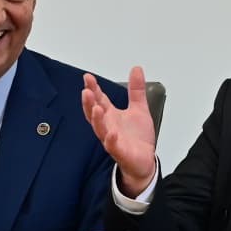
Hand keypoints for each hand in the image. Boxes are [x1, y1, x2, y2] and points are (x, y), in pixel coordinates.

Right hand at [82, 67, 157, 196]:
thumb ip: (136, 90)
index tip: (88, 77)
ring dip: (97, 119)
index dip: (93, 88)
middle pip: (94, 113)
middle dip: (89, 102)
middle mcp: (108, 126)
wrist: (144, 161)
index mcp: (111, 115)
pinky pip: (113, 147)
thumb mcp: (139, 109)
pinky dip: (111, 140)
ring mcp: (112, 140)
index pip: (99, 100)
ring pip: (100, 129)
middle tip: (86, 90)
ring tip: (95, 108)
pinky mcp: (120, 152)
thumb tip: (136, 69)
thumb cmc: (137, 137)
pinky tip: (112, 133)